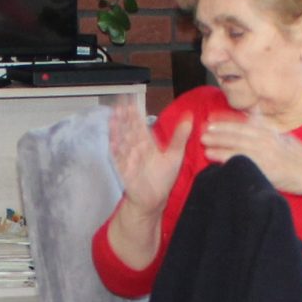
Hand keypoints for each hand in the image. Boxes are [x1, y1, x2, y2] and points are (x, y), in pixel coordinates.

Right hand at [109, 99, 191, 217]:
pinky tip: (112, 140)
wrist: (154, 199)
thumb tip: (190, 116)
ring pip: (122, 141)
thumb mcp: (175, 155)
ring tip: (114, 116)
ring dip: (117, 129)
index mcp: (147, 144)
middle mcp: (136, 149)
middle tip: (121, 103)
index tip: (131, 102)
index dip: (135, 115)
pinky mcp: (124, 170)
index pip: (140, 126)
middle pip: (129, 130)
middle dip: (124, 117)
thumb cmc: (163, 178)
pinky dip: (115, 149)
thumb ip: (180, 136)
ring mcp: (129, 159)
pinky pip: (119, 159)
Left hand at [198, 109, 301, 195]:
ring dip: (220, 147)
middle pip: (238, 135)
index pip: (243, 124)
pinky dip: (229, 161)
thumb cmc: (298, 155)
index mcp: (269, 131)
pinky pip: (244, 163)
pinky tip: (217, 161)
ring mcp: (266, 155)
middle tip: (203, 132)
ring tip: (205, 146)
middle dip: (218, 133)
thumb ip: (265, 125)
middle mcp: (266, 140)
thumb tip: (252, 111)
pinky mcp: (266, 169)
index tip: (210, 120)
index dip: (225, 122)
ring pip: (238, 148)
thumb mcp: (282, 135)